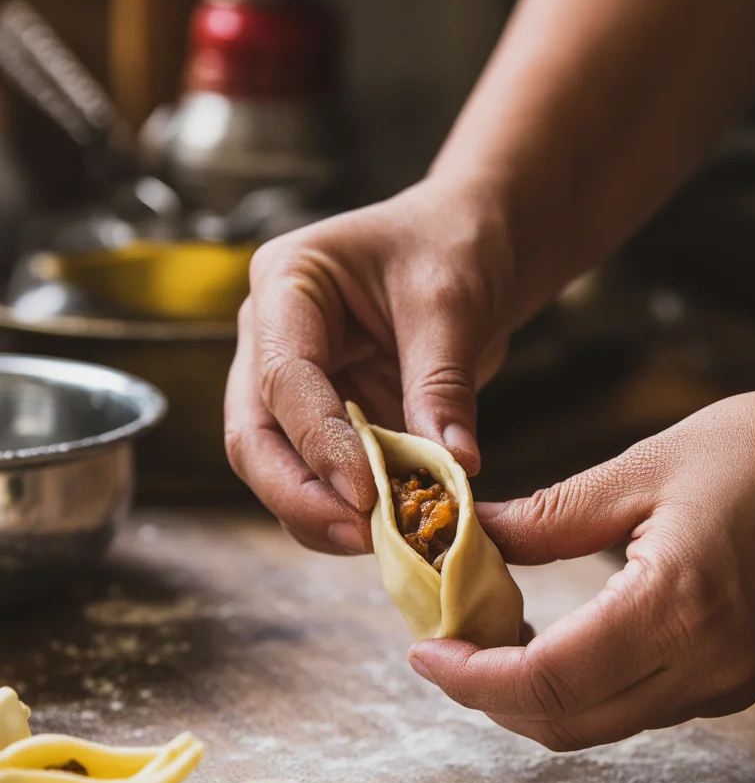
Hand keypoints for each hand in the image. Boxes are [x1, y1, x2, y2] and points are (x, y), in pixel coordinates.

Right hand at [224, 178, 518, 554]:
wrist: (473, 244)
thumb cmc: (455, 246)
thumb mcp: (453, 304)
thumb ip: (441, 384)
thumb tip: (452, 467)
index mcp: (286, 284)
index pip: (282, 378)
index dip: (319, 444)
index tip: (367, 495)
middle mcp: (270, 337)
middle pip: (253, 436)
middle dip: (301, 495)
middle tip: (363, 534)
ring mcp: (292, 384)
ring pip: (277, 467)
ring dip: (322, 512)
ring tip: (385, 538)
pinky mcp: (323, 420)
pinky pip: (319, 476)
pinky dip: (350, 508)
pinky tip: (391, 527)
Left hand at [408, 375, 754, 749]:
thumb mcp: (642, 469)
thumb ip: (547, 517)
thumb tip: (470, 537)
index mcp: (677, 607)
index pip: (548, 681)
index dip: (472, 678)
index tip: (425, 651)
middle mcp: (704, 666)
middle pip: (564, 724)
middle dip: (487, 698)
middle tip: (443, 648)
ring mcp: (725, 685)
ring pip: (597, 726)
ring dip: (529, 698)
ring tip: (483, 644)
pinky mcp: (735, 682)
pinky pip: (634, 707)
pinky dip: (577, 690)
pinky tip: (549, 644)